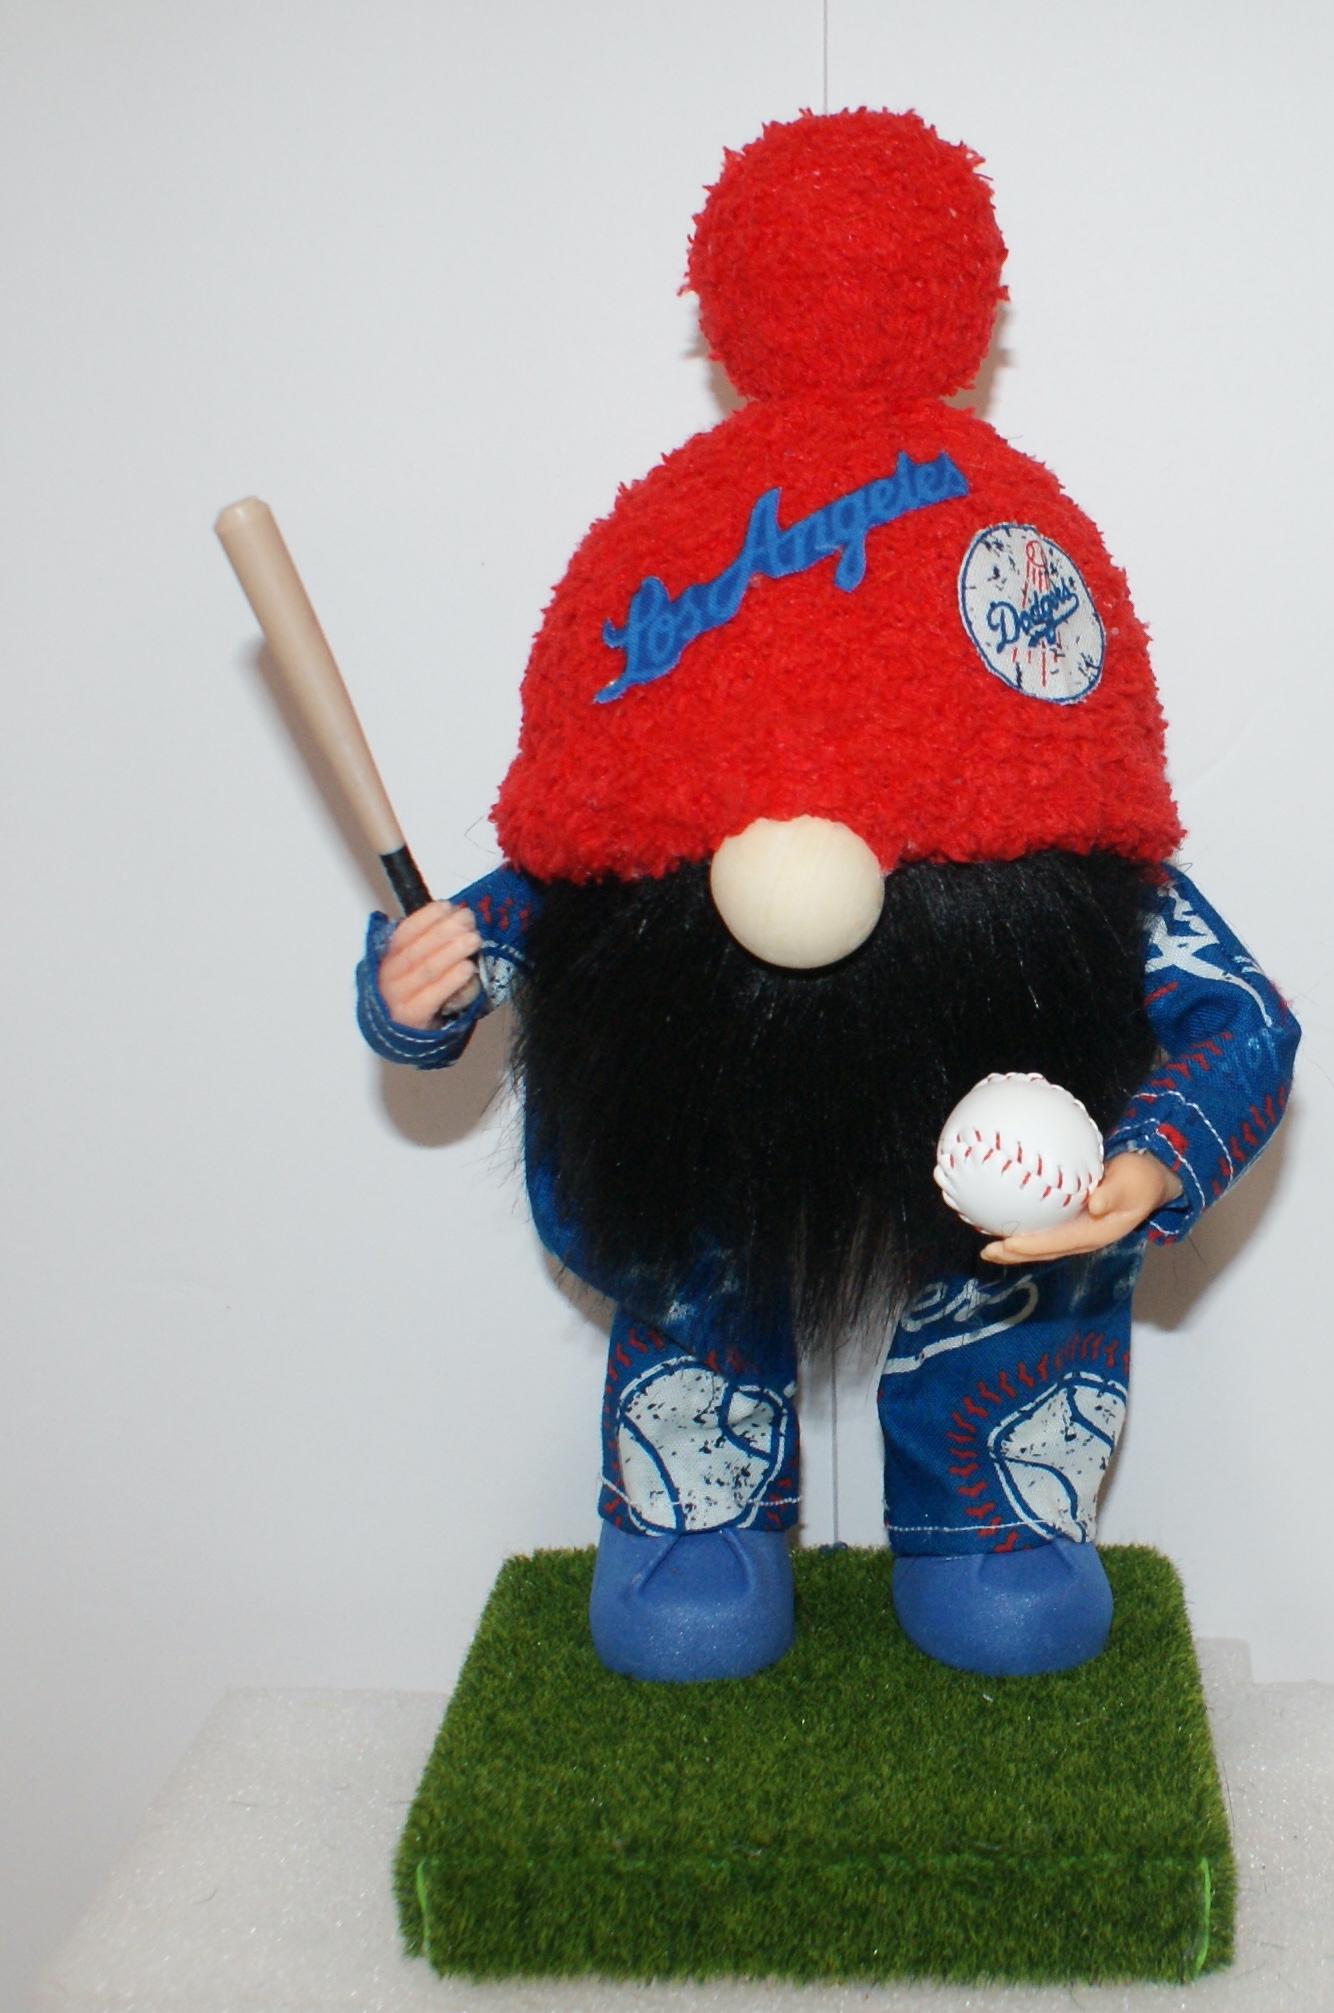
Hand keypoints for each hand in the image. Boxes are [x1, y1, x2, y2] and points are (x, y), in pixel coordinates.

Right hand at [377, 901, 482, 1027]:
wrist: (401, 1037)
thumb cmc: (413, 993)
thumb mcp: (411, 967)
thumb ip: (426, 944)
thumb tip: (454, 916)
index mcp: (387, 958)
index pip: (404, 933)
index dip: (426, 918)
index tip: (448, 906)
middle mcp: (388, 976)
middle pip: (417, 949)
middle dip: (444, 931)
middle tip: (467, 919)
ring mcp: (398, 998)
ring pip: (427, 970)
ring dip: (452, 951)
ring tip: (473, 939)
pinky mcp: (412, 1016)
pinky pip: (433, 996)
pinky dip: (451, 980)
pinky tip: (467, 968)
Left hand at [980, 1151, 1182, 1265]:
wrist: (1150, 1179)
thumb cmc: (1141, 1179)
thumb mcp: (1133, 1183)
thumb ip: (1114, 1194)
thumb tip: (1094, 1206)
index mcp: (1096, 1233)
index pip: (1057, 1242)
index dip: (1031, 1245)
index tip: (1007, 1244)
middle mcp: (1083, 1236)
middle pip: (1044, 1250)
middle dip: (1015, 1253)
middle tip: (987, 1252)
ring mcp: (1077, 1230)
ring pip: (1041, 1243)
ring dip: (1015, 1246)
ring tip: (989, 1246)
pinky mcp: (1072, 1221)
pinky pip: (1044, 1228)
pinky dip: (1024, 1228)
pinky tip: (1004, 1220)